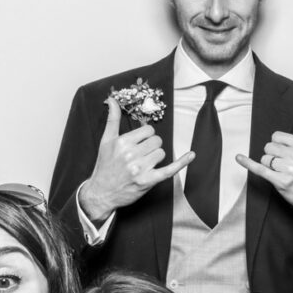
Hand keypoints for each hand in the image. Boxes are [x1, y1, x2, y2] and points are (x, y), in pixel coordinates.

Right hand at [80, 98, 193, 221]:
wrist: (101, 192)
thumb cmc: (104, 166)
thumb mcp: (106, 141)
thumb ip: (112, 120)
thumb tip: (112, 100)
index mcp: (122, 142)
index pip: (148, 130)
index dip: (146, 136)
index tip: (140, 142)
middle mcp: (130, 155)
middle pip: (156, 141)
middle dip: (151, 146)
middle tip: (141, 154)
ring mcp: (140, 169)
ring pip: (161, 153)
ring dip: (156, 157)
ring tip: (143, 164)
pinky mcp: (147, 181)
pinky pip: (169, 169)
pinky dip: (182, 162)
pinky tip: (191, 155)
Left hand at [236, 107, 292, 221]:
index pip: (276, 137)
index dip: (279, 146)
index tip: (288, 154)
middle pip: (269, 147)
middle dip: (274, 156)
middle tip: (286, 165)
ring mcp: (288, 169)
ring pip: (265, 159)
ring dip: (270, 167)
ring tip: (283, 173)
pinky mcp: (280, 181)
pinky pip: (260, 169)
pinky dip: (248, 163)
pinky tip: (239, 158)